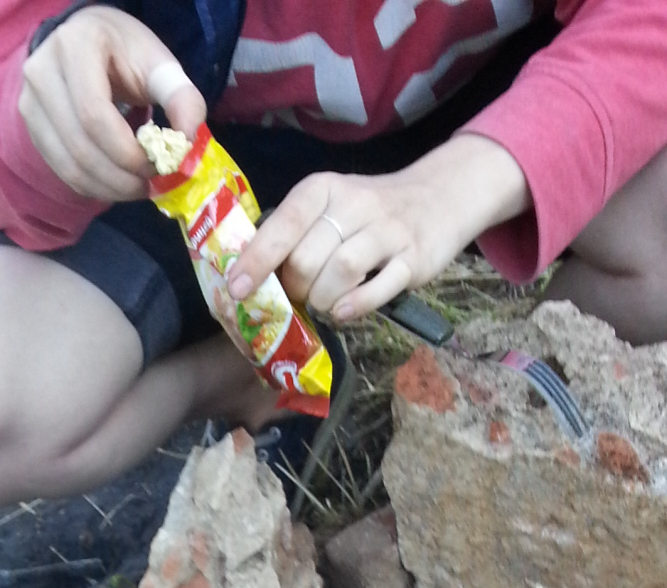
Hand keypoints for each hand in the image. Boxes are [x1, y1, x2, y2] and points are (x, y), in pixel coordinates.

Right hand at [19, 4, 205, 200]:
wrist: (86, 41)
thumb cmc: (124, 52)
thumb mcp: (157, 63)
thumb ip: (180, 96)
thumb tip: (187, 142)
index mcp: (75, 46)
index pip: (93, 115)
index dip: (125, 152)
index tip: (155, 165)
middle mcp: (42, 72)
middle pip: (80, 146)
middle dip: (120, 177)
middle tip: (150, 184)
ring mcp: (30, 102)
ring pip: (69, 165)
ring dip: (108, 188)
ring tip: (136, 187)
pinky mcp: (31, 127)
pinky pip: (62, 170)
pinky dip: (92, 186)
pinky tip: (115, 183)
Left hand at [227, 134, 529, 322]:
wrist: (435, 198)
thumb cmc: (365, 214)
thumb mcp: (326, 210)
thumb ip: (293, 237)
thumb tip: (249, 281)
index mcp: (323, 190)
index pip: (283, 225)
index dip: (257, 261)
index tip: (238, 290)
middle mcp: (354, 204)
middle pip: (308, 258)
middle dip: (295, 290)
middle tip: (301, 297)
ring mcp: (387, 230)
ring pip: (342, 271)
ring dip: (323, 301)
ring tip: (323, 305)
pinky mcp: (413, 258)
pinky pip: (379, 288)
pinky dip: (355, 306)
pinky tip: (343, 312)